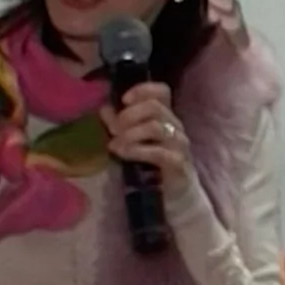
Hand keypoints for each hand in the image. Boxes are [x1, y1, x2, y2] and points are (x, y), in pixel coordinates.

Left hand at [100, 82, 192, 196]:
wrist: (173, 195)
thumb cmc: (151, 165)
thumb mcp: (132, 140)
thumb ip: (119, 124)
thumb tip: (104, 108)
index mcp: (166, 116)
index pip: (162, 92)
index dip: (143, 90)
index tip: (124, 100)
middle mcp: (175, 126)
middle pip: (154, 107)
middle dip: (128, 115)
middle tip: (113, 130)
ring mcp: (179, 144)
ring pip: (155, 127)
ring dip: (130, 134)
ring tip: (115, 145)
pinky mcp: (178, 163)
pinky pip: (157, 152)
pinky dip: (136, 151)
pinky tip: (124, 154)